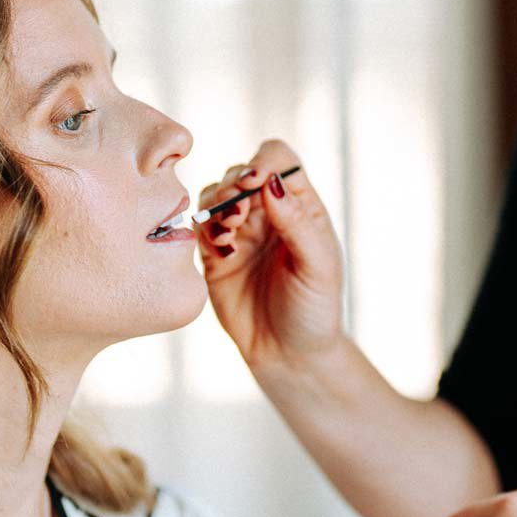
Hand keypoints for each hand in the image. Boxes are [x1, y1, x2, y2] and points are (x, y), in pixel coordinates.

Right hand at [197, 140, 346, 373]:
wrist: (289, 356)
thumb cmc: (314, 309)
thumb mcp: (317, 266)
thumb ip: (296, 222)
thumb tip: (270, 182)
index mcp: (300, 206)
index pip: (279, 160)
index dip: (264, 163)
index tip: (256, 184)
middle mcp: (267, 213)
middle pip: (240, 172)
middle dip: (235, 186)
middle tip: (239, 215)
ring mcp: (239, 233)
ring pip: (214, 195)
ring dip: (217, 205)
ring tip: (229, 233)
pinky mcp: (214, 256)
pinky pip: (198, 228)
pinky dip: (203, 230)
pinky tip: (221, 251)